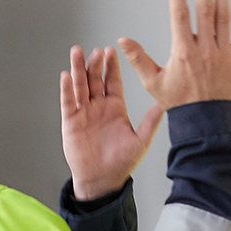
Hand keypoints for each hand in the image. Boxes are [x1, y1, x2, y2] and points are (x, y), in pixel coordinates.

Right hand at [61, 45, 165, 200]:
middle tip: (96, 50)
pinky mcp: (71, 121)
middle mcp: (99, 107)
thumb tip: (164, 105)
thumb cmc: (122, 162)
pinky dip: (67, 89)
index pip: (113, 81)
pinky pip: (68, 102)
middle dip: (95, 64)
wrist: (103, 180)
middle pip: (95, 79)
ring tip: (77, 52)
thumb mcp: (140, 141)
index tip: (111, 50)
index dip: (111, 67)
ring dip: (78, 69)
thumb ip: (150, 122)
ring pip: (80, 86)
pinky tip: (66, 76)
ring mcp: (84, 113)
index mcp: (115, 108)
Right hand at [117, 0, 230, 109]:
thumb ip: (138, 59)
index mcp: (183, 52)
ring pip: (224, 18)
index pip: (179, 16)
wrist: (205, 123)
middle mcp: (205, 49)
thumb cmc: (178, 103)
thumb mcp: (154, 82)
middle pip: (204, 10)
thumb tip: (121, 40)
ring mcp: (223, 53)